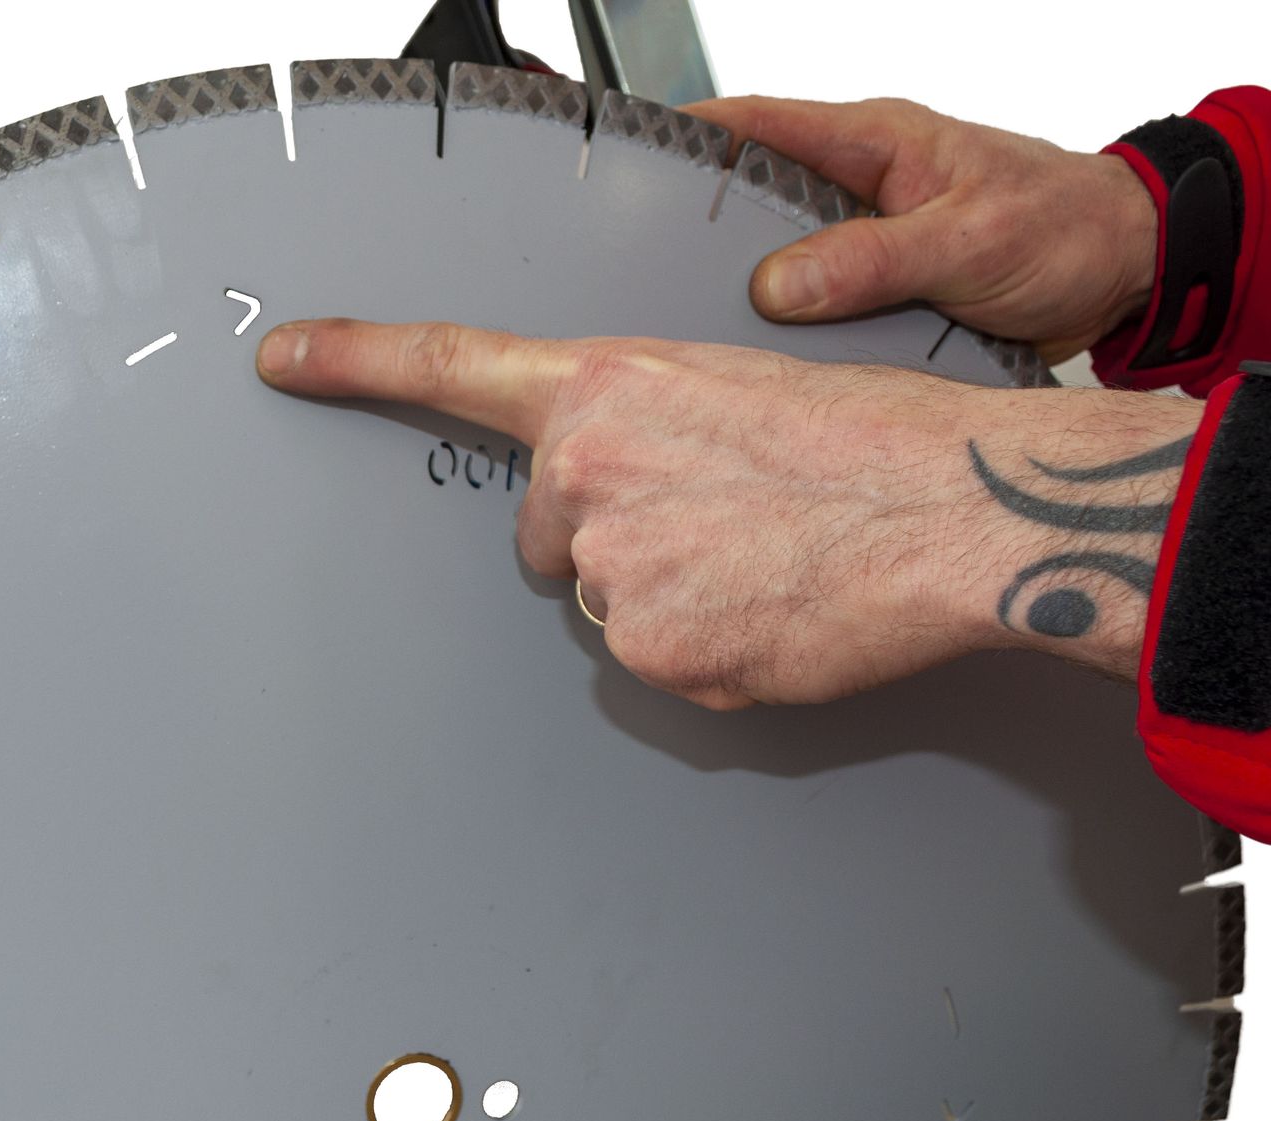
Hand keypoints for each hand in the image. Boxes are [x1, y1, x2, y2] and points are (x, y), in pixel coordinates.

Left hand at [257, 320, 1201, 707]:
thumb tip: (617, 509)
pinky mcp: (652, 651)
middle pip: (548, 541)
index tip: (285, 355)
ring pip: (612, 605)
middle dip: (613, 541)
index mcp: (603, 387)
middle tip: (719, 521)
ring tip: (765, 561)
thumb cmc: (863, 440)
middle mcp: (584, 473)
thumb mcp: (727, 391)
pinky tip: (772, 612)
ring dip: (673, 599)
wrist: (953, 505)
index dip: (355, 359)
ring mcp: (611, 569)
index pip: (450, 364)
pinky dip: (709, 653)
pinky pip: (661, 665)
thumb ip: (638, 434)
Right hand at [681, 96, 1156, 361]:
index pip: (759, 123)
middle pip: (749, 201)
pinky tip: (757, 365)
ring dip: (738, 296)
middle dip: (695, 234)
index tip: (629, 161)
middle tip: (643, 274)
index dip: (689, 136)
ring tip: (690, 329)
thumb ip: (871, 262)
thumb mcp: (969, 243)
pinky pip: (807, 310)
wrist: (1124, 272)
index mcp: (872, 143)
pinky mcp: (872, 291)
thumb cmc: (1066, 228)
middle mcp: (857, 187)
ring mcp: (860, 241)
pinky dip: (781, 336)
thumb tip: (779, 285)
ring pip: (772, 262)